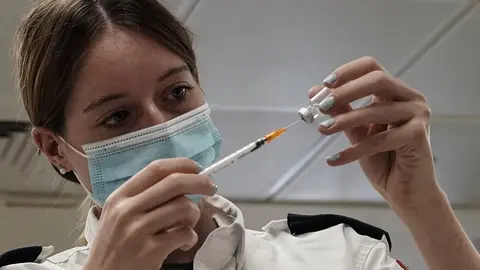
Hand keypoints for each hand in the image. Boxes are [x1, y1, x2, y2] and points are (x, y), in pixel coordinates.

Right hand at [84, 158, 216, 269]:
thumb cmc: (114, 245)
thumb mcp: (118, 214)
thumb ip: (143, 197)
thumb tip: (181, 180)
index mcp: (120, 196)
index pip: (156, 169)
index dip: (182, 165)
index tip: (197, 168)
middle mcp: (127, 210)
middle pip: (174, 183)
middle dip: (200, 182)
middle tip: (211, 188)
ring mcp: (138, 230)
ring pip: (184, 207)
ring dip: (194, 215)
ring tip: (188, 226)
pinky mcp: (149, 251)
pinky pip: (184, 234)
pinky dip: (190, 238)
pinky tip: (183, 244)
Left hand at [310, 56, 438, 212]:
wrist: (404, 192)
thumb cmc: (384, 160)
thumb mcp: (356, 131)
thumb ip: (341, 111)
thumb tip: (315, 92)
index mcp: (395, 92)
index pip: (372, 67)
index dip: (347, 72)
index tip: (325, 85)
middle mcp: (410, 98)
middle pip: (377, 81)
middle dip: (345, 92)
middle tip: (321, 106)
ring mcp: (418, 115)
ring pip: (376, 111)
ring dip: (344, 120)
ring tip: (323, 129)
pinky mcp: (418, 135)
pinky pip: (379, 139)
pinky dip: (354, 150)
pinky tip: (335, 159)